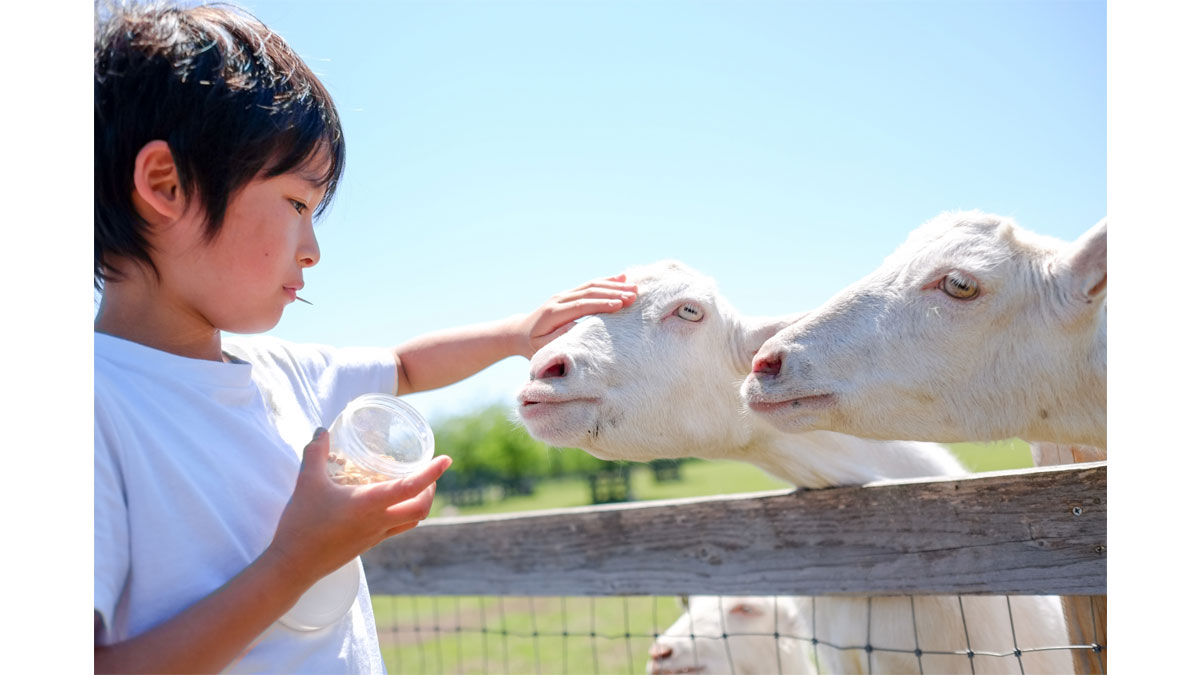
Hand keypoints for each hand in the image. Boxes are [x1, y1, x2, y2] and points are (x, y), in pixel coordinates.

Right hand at [265, 429, 452, 586]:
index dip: (432, 473)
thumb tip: (322, 430)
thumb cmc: (302, 524)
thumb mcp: (306, 482)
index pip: (412, 487)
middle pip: (422, 509)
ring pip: (412, 521)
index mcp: (370, 504)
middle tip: (427, 473)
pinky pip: (396, 529)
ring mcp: (375, 536)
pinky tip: (387, 505)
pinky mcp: (367, 545)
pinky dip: (402, 514)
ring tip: (413, 487)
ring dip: (420, 504)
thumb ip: (315, 453)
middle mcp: (379, 521)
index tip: (446, 459)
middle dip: (431, 490)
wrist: (294, 566)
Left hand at [512, 274, 636, 357]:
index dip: (601, 304)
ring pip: (591, 286)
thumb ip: (560, 339)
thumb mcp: (543, 347)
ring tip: (634, 288)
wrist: (520, 332)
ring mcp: (564, 294)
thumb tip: (579, 330)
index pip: (581, 306)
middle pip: (589, 293)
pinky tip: (622, 278)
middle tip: (634, 296)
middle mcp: (559, 299)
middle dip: (613, 293)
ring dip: (613, 286)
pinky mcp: (569, 294)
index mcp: (553, 314)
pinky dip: (606, 281)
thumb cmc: (533, 345)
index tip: (620, 305)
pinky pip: (589, 285)